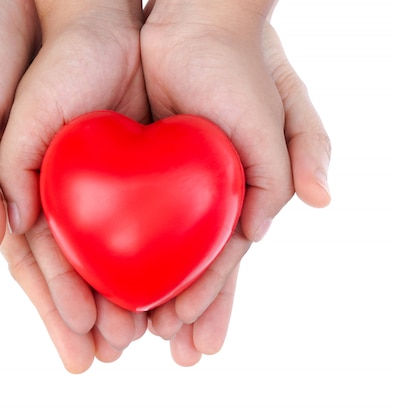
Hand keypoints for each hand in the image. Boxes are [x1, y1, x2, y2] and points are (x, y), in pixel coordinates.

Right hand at [0, 1, 149, 372]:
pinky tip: (175, 295)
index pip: (47, 266)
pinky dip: (166, 264)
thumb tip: (15, 226)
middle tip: (111, 353)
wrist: (109, 36)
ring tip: (144, 339)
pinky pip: (160, 230)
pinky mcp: (154, 183)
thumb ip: (12, 169)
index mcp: (44, 200)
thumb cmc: (62, 72)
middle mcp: (78, 207)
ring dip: (131, 302)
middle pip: (84, 275)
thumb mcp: (27, 118)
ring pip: (122, 261)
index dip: (59, 304)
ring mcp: (114, 198)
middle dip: (95, 317)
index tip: (79, 340)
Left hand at [141, 2, 330, 364]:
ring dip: (149, 294)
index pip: (228, 263)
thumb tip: (319, 202)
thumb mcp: (292, 113)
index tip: (201, 340)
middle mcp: (207, 200)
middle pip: (193, 267)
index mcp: (243, 199)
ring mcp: (173, 186)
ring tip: (134, 340)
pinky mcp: (140, 166)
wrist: (200, 25)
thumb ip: (306, 156)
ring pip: (157, 251)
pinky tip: (104, 284)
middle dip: (185, 313)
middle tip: (173, 358)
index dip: (216, 300)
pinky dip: (118, 251)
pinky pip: (126, 215)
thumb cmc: (249, 70)